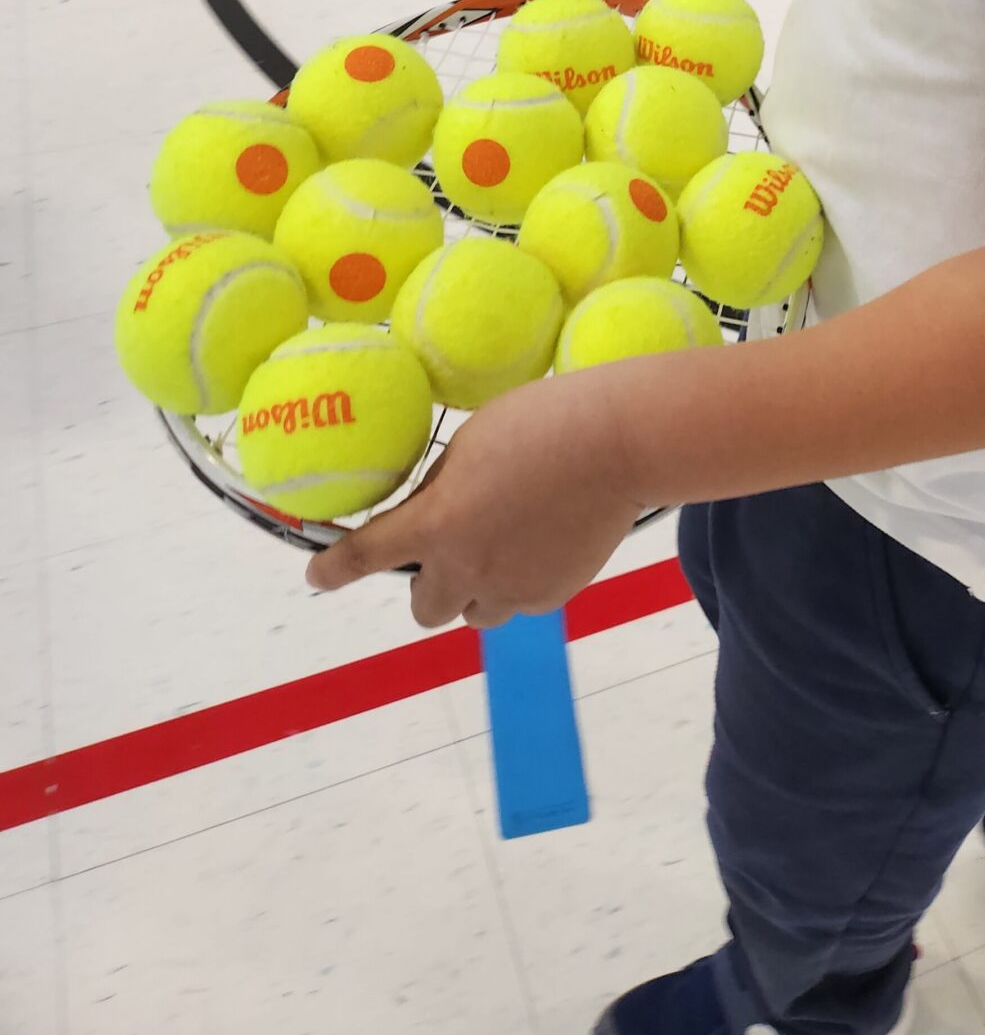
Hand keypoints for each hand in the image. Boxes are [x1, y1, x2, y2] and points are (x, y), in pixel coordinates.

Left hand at [305, 373, 642, 629]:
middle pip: (424, 609)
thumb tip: (437, 507)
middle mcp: (467, 567)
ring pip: (476, 611)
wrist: (617, 443)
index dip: (334, 569)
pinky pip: (523, 600)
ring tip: (509, 542)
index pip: (367, 555)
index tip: (316, 576)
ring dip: (477, 586)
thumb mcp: (471, 442)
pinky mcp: (554, 594)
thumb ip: (444, 486)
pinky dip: (523, 579)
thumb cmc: (540, 423)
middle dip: (431, 583)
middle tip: (453, 549)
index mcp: (437, 523)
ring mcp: (513, 588)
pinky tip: (547, 538)